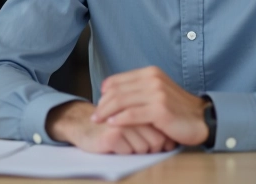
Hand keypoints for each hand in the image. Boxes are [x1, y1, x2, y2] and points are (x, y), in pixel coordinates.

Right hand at [46, 101, 176, 153]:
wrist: (83, 126)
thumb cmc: (113, 126)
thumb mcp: (135, 121)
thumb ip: (151, 124)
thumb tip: (172, 141)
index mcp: (142, 103)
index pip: (163, 129)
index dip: (160, 142)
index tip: (151, 143)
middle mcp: (134, 110)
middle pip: (157, 140)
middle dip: (150, 148)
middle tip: (137, 144)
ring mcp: (123, 122)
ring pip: (145, 148)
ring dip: (137, 151)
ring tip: (125, 143)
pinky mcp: (113, 134)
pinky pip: (131, 152)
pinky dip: (126, 153)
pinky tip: (116, 145)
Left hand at [92, 66, 208, 145]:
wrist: (201, 119)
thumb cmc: (176, 109)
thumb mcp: (156, 92)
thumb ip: (137, 90)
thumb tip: (109, 91)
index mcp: (150, 72)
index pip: (117, 80)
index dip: (104, 93)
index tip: (98, 104)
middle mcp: (153, 79)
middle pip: (117, 91)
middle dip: (102, 104)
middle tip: (95, 116)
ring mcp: (157, 93)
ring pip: (121, 101)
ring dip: (106, 112)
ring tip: (99, 120)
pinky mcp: (160, 109)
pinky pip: (132, 114)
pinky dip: (119, 119)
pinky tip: (112, 123)